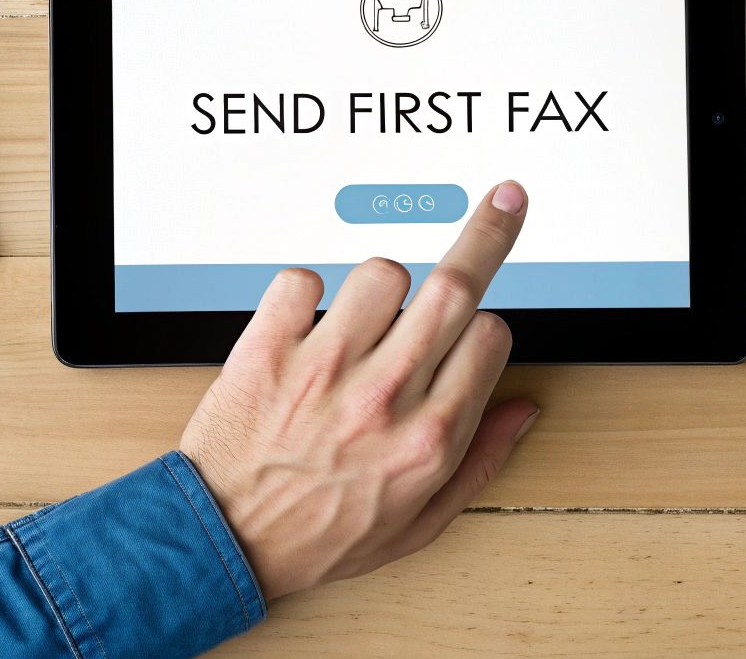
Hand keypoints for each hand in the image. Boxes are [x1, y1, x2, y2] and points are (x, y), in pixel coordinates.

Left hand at [179, 180, 537, 601]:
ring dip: (381, 285)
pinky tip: (305, 321)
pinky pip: (301, 280)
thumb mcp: (417, 525)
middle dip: (487, 235)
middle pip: (454, 287)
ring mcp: (323, 370)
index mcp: (427, 439)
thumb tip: (522, 409)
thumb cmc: (315, 536)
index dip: (486, 328)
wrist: (223, 542)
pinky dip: (303, 290)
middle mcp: (382, 398)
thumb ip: (479, 463)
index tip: (475, 325)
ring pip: (381, 273)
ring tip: (362, 319)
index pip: (490, 338)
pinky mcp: (267, 351)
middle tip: (502, 203)